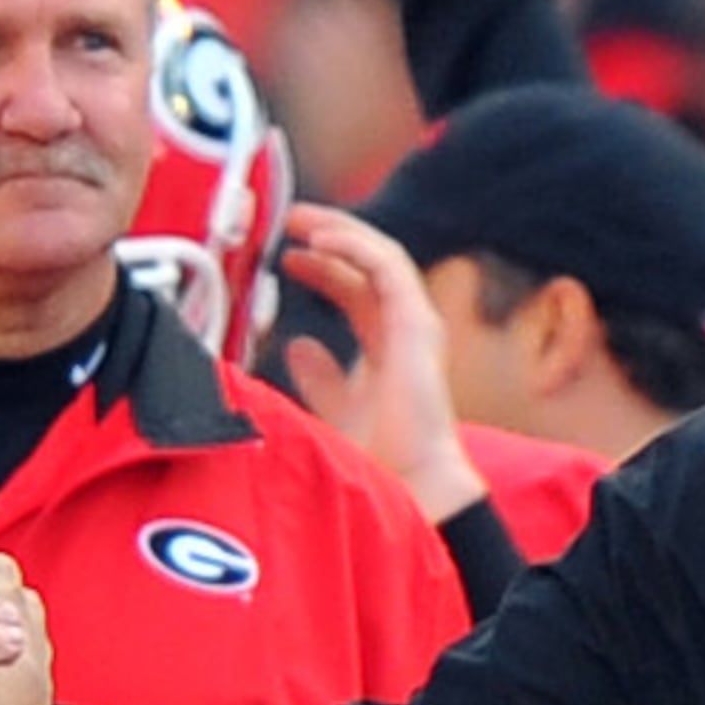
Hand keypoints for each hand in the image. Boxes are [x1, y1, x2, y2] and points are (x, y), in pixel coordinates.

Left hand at [278, 205, 483, 521]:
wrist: (409, 484)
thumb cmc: (378, 461)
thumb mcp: (334, 411)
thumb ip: (319, 379)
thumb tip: (297, 346)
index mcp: (385, 347)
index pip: (355, 290)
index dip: (322, 268)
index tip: (287, 257)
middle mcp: (404, 330)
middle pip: (366, 267)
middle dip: (329, 239)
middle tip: (290, 222)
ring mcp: (415, 323)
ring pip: (380, 257)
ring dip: (340, 232)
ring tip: (300, 220)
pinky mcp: (418, 322)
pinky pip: (387, 266)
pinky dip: (354, 246)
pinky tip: (319, 239)